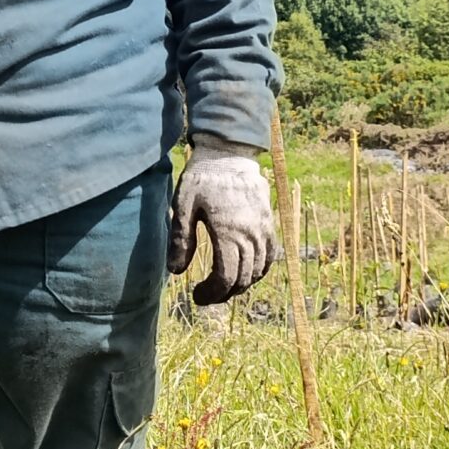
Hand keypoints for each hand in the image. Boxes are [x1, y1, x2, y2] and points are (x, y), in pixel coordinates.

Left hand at [168, 141, 279, 304]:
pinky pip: (271, 254)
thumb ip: (181, 240)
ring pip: (259, 269)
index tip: (197, 295)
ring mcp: (263, 229)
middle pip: (244, 278)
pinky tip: (246, 272)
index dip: (213, 293)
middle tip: (206, 294)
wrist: (228, 153)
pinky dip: (260, 269)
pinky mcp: (269, 222)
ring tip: (223, 285)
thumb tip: (176, 271)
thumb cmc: (202, 178)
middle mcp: (251, 234)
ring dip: (242, 284)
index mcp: (228, 232)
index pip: (227, 277)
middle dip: (224, 293)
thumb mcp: (183, 206)